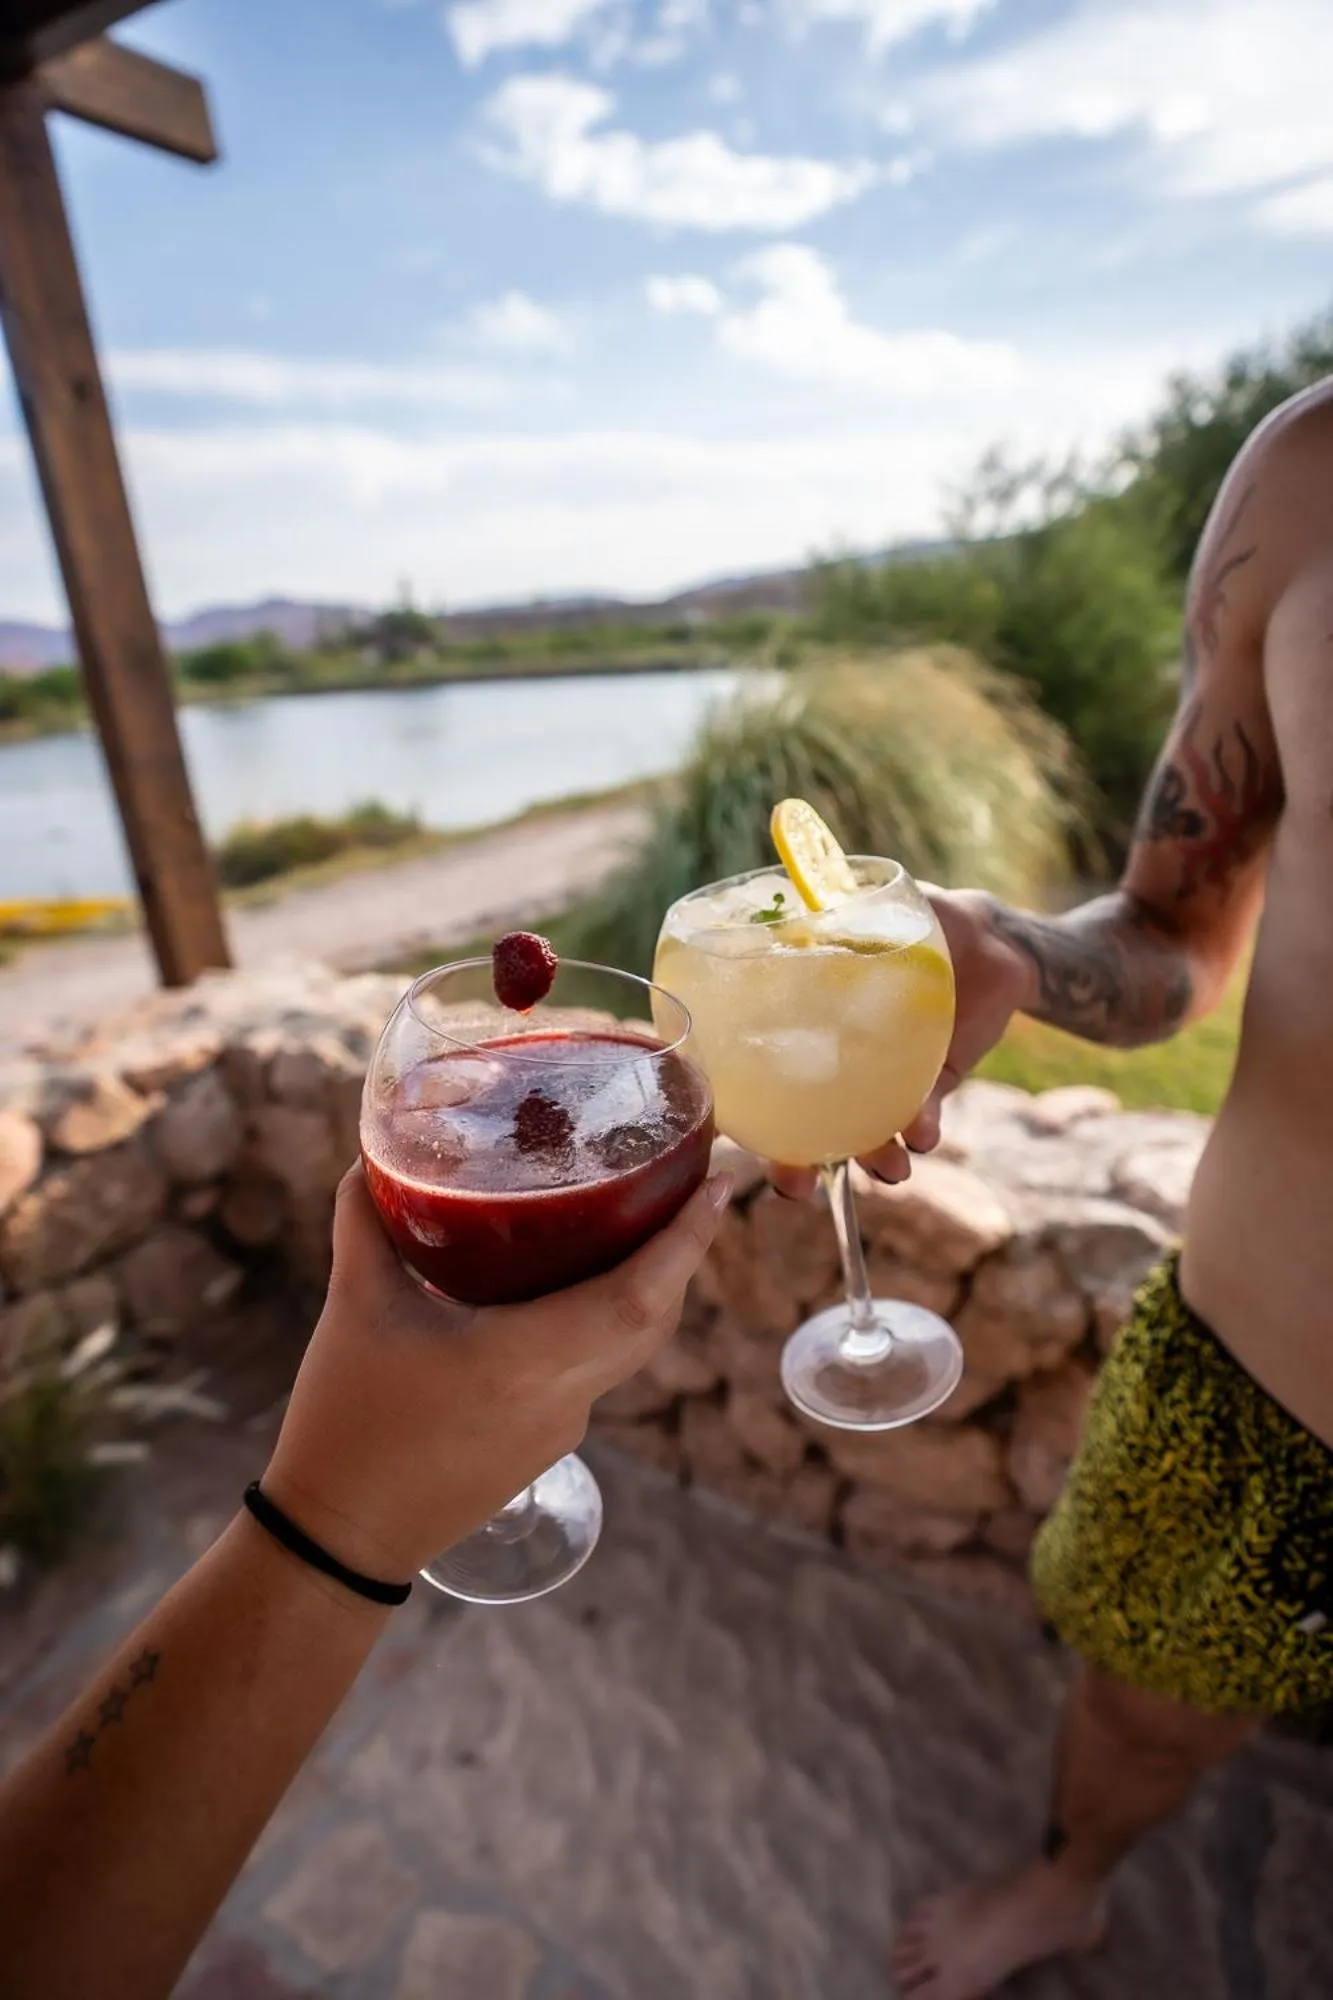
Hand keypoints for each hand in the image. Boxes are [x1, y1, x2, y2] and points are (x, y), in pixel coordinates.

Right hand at [263, 1164, 731, 1581]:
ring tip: (640, 1224)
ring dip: (649, 1289)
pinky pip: (595, 1371)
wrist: (338, 1537)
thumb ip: (365, 1228)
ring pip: (630, 1348)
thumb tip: (365, 1161)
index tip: (719, 1185)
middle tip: (689, 1186)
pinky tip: (572, 1288)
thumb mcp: (355, 1311)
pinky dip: (605, 1322)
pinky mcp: (545, 1444)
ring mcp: (560, 1427)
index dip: (688, 1239)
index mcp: (526, 1359)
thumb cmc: (346, 1422)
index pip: (640, 1296)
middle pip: (655, 1320)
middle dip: (683, 1254)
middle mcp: (562, 1396)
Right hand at [770, 889, 1031, 1198]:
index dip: (747, 1112)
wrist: (991, 939)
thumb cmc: (920, 918)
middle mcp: (837, 1059)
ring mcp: (884, 1078)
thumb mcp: (873, 911)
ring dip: (871, 1158)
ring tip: (886, 1168)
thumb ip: (837, 919)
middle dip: (798, 1163)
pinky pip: (920, 1117)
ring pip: (864, 1133)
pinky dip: (920, 1129)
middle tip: (798, 1185)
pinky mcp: (931, 1086)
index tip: (732, 1132)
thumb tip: (790, 923)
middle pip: (805, 1123)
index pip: (763, 1075)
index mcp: (808, 1019)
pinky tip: (923, 1134)